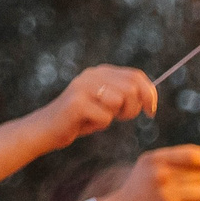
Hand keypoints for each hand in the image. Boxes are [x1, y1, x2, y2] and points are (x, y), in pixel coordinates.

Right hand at [28, 65, 159, 149]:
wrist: (49, 128)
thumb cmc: (83, 118)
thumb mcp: (108, 104)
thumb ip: (125, 95)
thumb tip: (150, 96)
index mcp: (101, 72)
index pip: (136, 76)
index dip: (150, 94)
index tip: (150, 111)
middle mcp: (92, 75)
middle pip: (132, 88)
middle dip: (134, 108)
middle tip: (122, 117)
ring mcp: (83, 87)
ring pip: (120, 100)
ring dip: (117, 116)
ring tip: (102, 118)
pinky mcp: (76, 103)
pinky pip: (105, 117)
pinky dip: (101, 124)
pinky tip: (87, 123)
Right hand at [98, 146, 199, 200]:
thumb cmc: (142, 187)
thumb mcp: (150, 165)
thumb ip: (175, 158)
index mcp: (155, 160)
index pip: (190, 155)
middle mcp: (161, 176)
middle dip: (197, 180)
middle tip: (182, 187)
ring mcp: (167, 195)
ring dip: (196, 196)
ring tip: (180, 198)